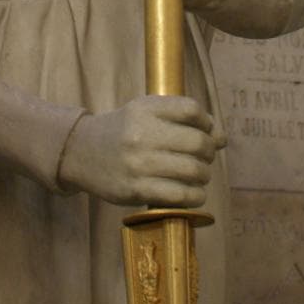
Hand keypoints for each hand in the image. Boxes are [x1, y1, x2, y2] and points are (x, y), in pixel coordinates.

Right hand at [57, 95, 224, 206]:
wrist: (81, 152)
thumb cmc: (123, 131)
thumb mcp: (146, 114)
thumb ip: (182, 120)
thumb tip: (222, 138)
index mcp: (145, 108)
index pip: (192, 110)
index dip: (207, 122)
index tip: (205, 130)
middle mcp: (142, 133)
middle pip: (198, 142)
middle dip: (209, 151)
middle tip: (204, 157)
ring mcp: (138, 163)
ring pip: (193, 170)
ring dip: (204, 175)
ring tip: (197, 175)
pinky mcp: (136, 189)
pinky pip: (180, 195)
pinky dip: (195, 196)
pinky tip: (193, 192)